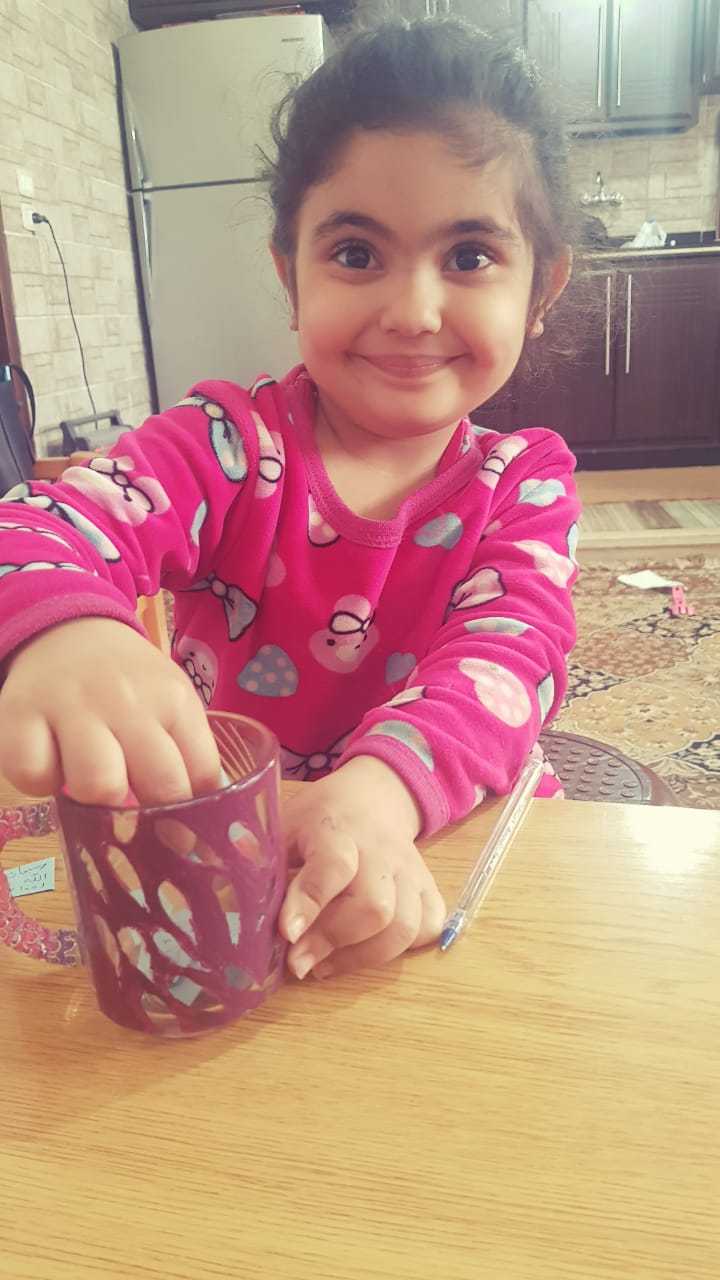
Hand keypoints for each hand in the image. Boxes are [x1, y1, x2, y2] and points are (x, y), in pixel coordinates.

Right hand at [0, 618, 220, 804]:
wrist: (68, 632)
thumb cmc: (128, 684)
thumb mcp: (171, 703)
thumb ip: (189, 756)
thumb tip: (197, 826)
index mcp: (173, 699)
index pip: (202, 776)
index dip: (194, 814)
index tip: (181, 828)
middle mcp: (127, 700)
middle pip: (158, 786)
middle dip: (151, 814)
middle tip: (134, 808)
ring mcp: (72, 705)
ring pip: (97, 785)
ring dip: (93, 799)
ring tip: (90, 779)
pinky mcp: (19, 714)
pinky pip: (33, 777)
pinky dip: (40, 782)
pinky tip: (51, 763)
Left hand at [279, 756, 445, 979]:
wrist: (374, 797)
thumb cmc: (317, 818)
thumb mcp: (282, 825)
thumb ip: (262, 864)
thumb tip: (231, 914)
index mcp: (336, 827)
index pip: (333, 864)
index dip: (310, 901)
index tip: (287, 933)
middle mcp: (380, 850)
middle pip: (375, 906)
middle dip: (333, 941)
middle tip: (297, 961)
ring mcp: (409, 871)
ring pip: (405, 926)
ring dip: (362, 957)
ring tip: (323, 965)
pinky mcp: (428, 888)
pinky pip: (428, 927)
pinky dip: (401, 950)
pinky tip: (364, 951)